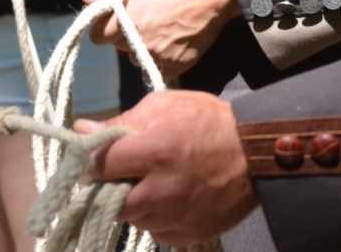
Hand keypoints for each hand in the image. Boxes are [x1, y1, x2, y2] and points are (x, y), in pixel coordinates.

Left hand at [77, 90, 255, 245]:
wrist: (259, 152)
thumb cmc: (206, 120)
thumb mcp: (162, 106)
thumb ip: (120, 122)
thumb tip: (81, 130)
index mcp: (154, 153)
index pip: (100, 167)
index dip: (90, 162)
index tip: (91, 159)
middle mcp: (163, 190)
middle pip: (113, 203)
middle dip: (109, 190)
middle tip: (118, 176)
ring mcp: (179, 216)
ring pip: (135, 219)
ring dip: (132, 205)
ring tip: (147, 185)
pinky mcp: (193, 234)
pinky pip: (159, 232)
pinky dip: (156, 219)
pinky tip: (166, 201)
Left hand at [84, 0, 238, 79]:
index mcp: (128, 21)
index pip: (98, 37)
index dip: (103, 25)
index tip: (113, 17)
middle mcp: (142, 43)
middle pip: (118, 46)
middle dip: (124, 33)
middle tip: (143, 16)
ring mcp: (161, 57)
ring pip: (137, 58)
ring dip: (142, 46)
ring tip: (160, 27)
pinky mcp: (179, 66)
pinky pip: (159, 68)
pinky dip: (161, 57)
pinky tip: (172, 39)